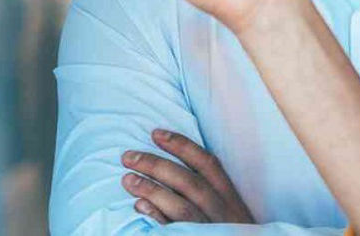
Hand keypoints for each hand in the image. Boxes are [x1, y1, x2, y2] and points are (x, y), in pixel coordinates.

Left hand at [122, 129, 254, 224]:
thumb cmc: (233, 233)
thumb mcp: (232, 211)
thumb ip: (214, 192)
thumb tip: (179, 170)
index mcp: (230, 196)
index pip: (207, 163)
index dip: (182, 146)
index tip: (156, 133)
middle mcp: (221, 210)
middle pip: (188, 181)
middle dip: (158, 165)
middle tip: (128, 155)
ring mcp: (208, 228)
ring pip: (180, 205)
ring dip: (152, 189)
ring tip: (126, 178)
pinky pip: (174, 230)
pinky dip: (158, 218)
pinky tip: (140, 207)